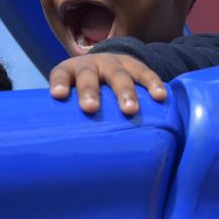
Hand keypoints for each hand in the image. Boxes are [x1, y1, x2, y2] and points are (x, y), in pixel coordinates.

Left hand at [49, 53, 166, 115]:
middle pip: (89, 75)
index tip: (58, 95)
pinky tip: (159, 96)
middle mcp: (91, 65)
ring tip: (130, 110)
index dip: (59, 83)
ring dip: (124, 91)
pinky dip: (153, 84)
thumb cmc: (85, 93)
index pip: (61, 74)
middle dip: (90, 91)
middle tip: (90, 108)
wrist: (106, 65)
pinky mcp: (134, 65)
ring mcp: (114, 63)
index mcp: (71, 71)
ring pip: (118, 75)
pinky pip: (145, 73)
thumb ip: (68, 118)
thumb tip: (66, 155)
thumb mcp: (74, 99)